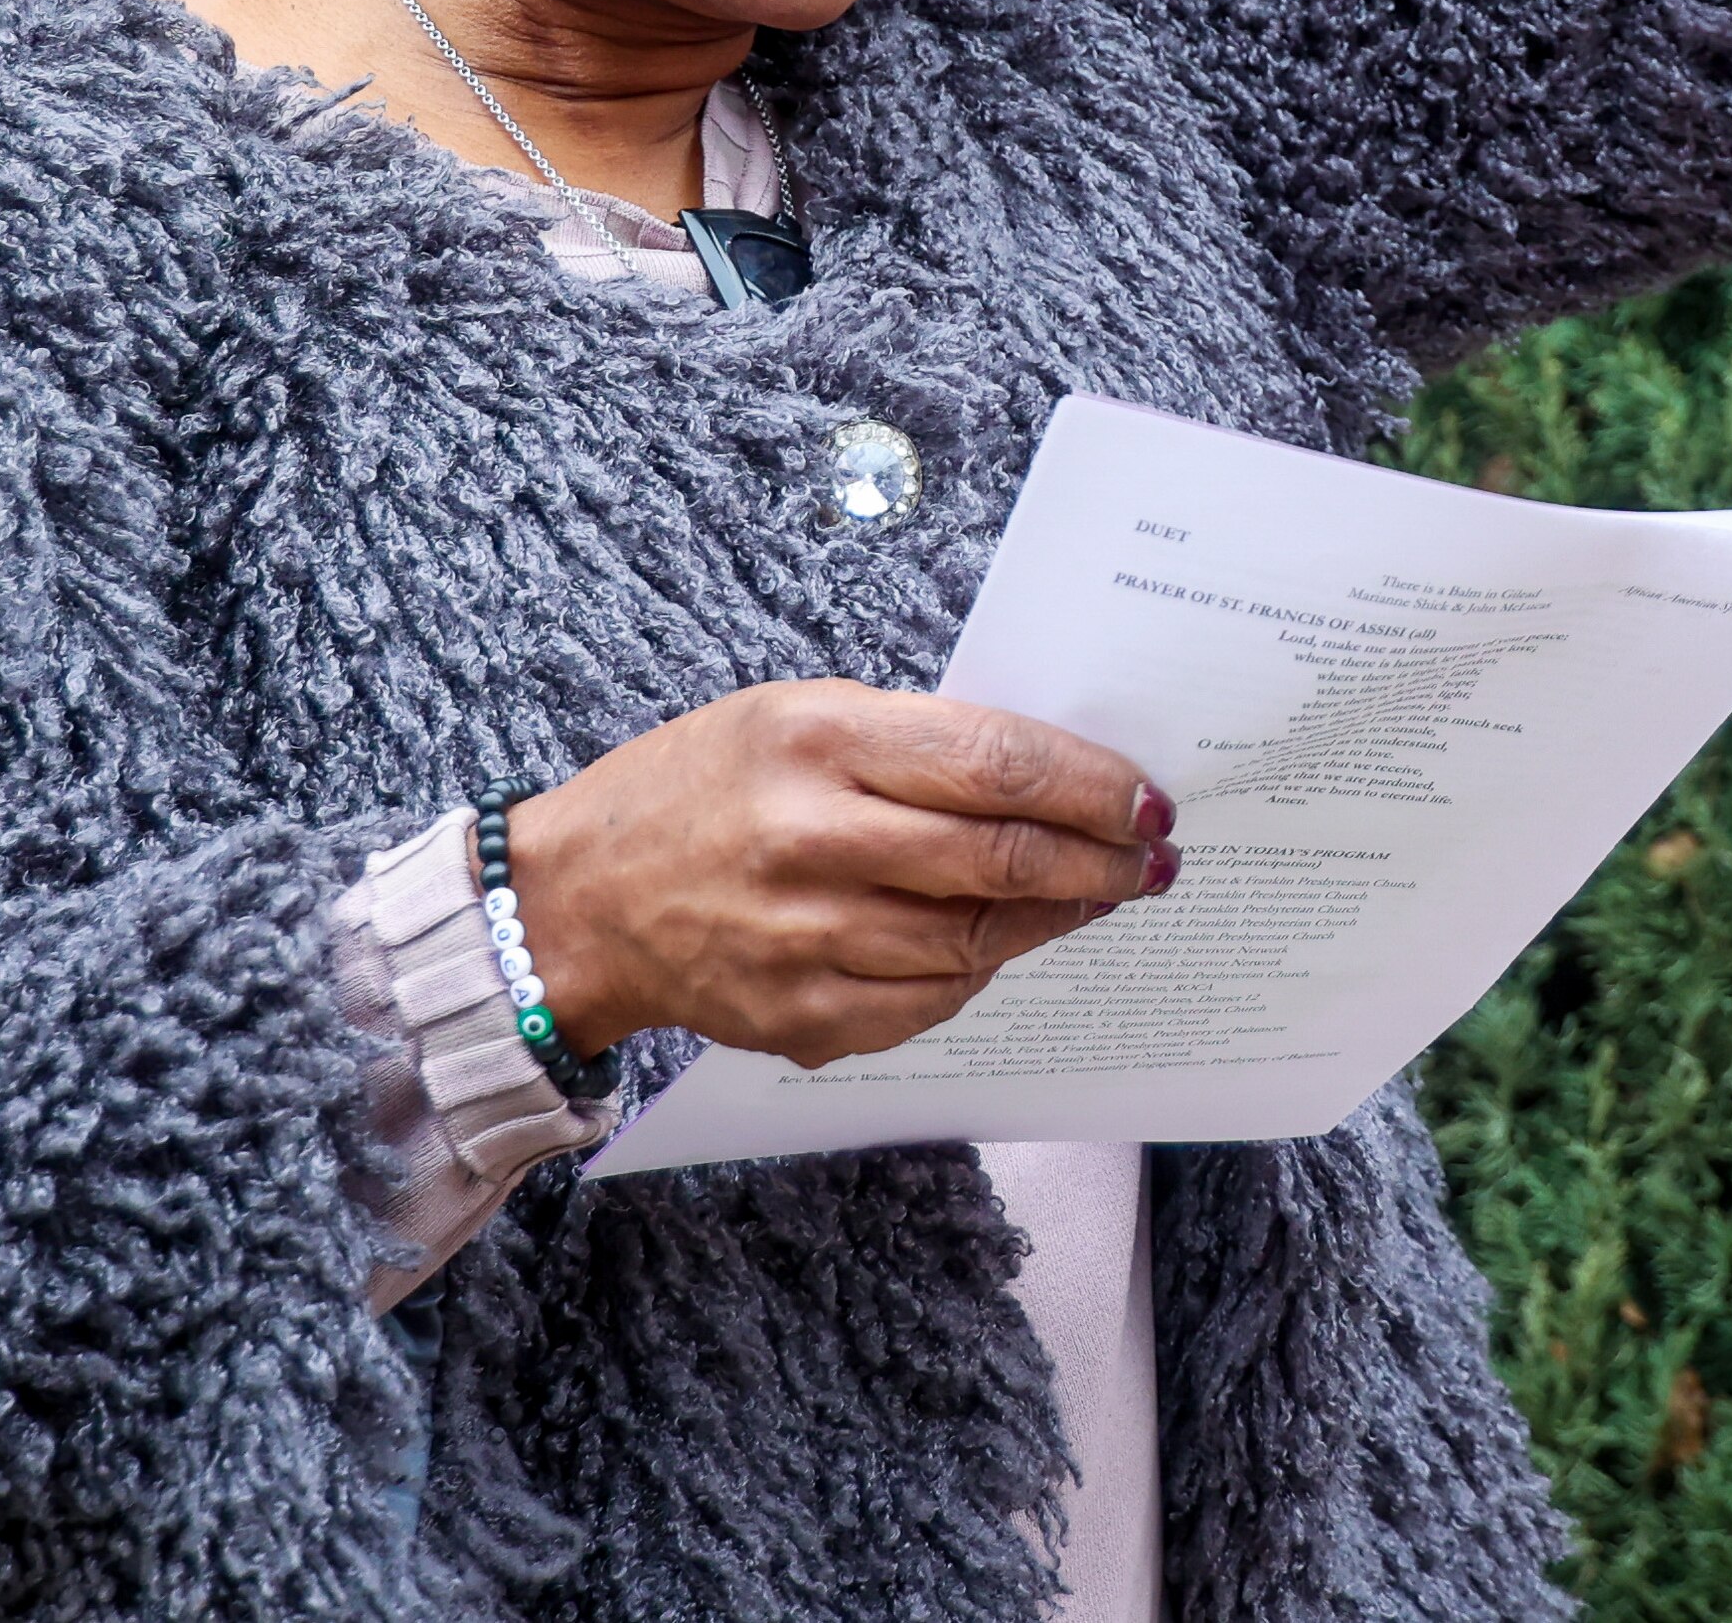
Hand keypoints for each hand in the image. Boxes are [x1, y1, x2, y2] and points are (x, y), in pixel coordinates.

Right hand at [507, 680, 1171, 1066]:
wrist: (582, 897)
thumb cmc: (701, 786)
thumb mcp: (796, 715)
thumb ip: (913, 742)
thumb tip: (1049, 774)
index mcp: (817, 740)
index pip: (996, 764)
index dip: (1091, 786)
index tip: (1146, 797)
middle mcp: (811, 839)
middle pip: (1002, 858)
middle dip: (1100, 860)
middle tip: (1149, 857)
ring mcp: (804, 937)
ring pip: (978, 940)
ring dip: (1056, 919)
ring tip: (1098, 896)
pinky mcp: (796, 1015)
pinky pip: (928, 1002)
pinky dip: (982, 973)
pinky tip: (1007, 943)